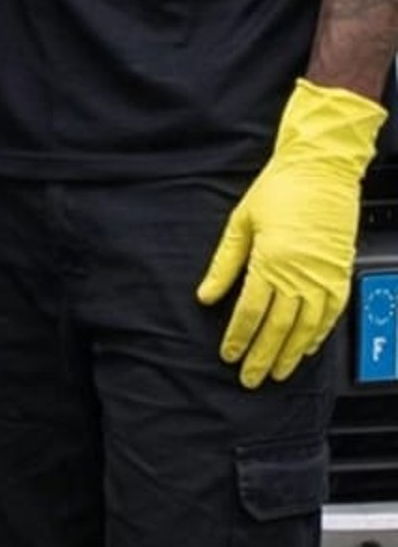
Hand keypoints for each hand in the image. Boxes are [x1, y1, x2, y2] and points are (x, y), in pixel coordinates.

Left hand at [197, 78, 386, 386]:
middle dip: (261, 356)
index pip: (249, 311)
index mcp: (272, 260)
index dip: (238, 337)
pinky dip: (316, 336)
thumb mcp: (242, 222)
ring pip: (305, 327)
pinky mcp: (340, 274)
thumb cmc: (280, 189)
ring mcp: (324, 276)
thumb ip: (224, 264)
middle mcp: (300, 274)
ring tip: (276, 373)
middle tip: (249, 378)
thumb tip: (206, 295)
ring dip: (289, 354)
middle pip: (277, 327)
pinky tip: (305, 349)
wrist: (322, 168)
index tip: (228, 355)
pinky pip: (330, 315)